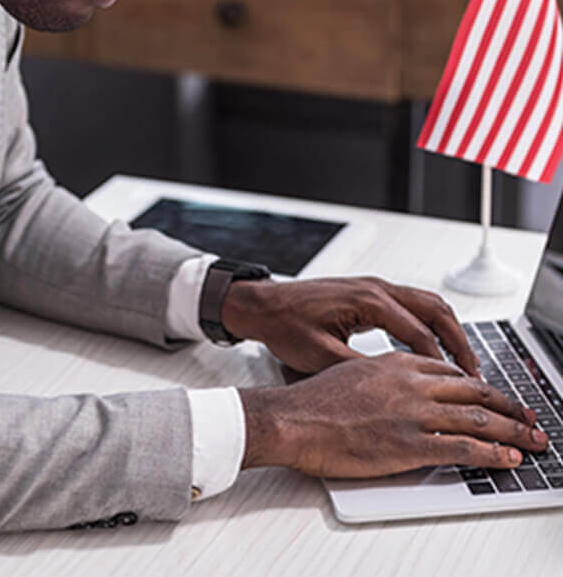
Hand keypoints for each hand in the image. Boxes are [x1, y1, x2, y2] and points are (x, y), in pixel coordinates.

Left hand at [222, 276, 478, 375]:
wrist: (264, 305)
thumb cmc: (285, 324)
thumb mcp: (320, 355)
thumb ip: (360, 370)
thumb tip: (395, 387)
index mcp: (368, 300)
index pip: (418, 333)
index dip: (441, 363)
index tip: (456, 387)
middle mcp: (376, 288)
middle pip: (435, 309)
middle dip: (459, 341)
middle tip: (474, 372)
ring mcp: (374, 287)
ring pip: (427, 303)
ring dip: (449, 329)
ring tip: (462, 361)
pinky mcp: (369, 292)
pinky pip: (412, 303)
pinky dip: (430, 323)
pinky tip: (432, 345)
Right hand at [239, 353, 547, 477]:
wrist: (292, 418)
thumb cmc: (312, 399)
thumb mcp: (349, 372)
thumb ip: (380, 377)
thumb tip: (395, 389)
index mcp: (395, 363)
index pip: (450, 371)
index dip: (477, 384)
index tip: (490, 394)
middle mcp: (410, 383)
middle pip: (474, 391)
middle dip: (507, 405)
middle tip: (527, 415)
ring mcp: (413, 413)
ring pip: (478, 418)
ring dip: (512, 430)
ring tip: (532, 438)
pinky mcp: (410, 444)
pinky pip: (464, 449)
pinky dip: (493, 455)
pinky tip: (507, 459)